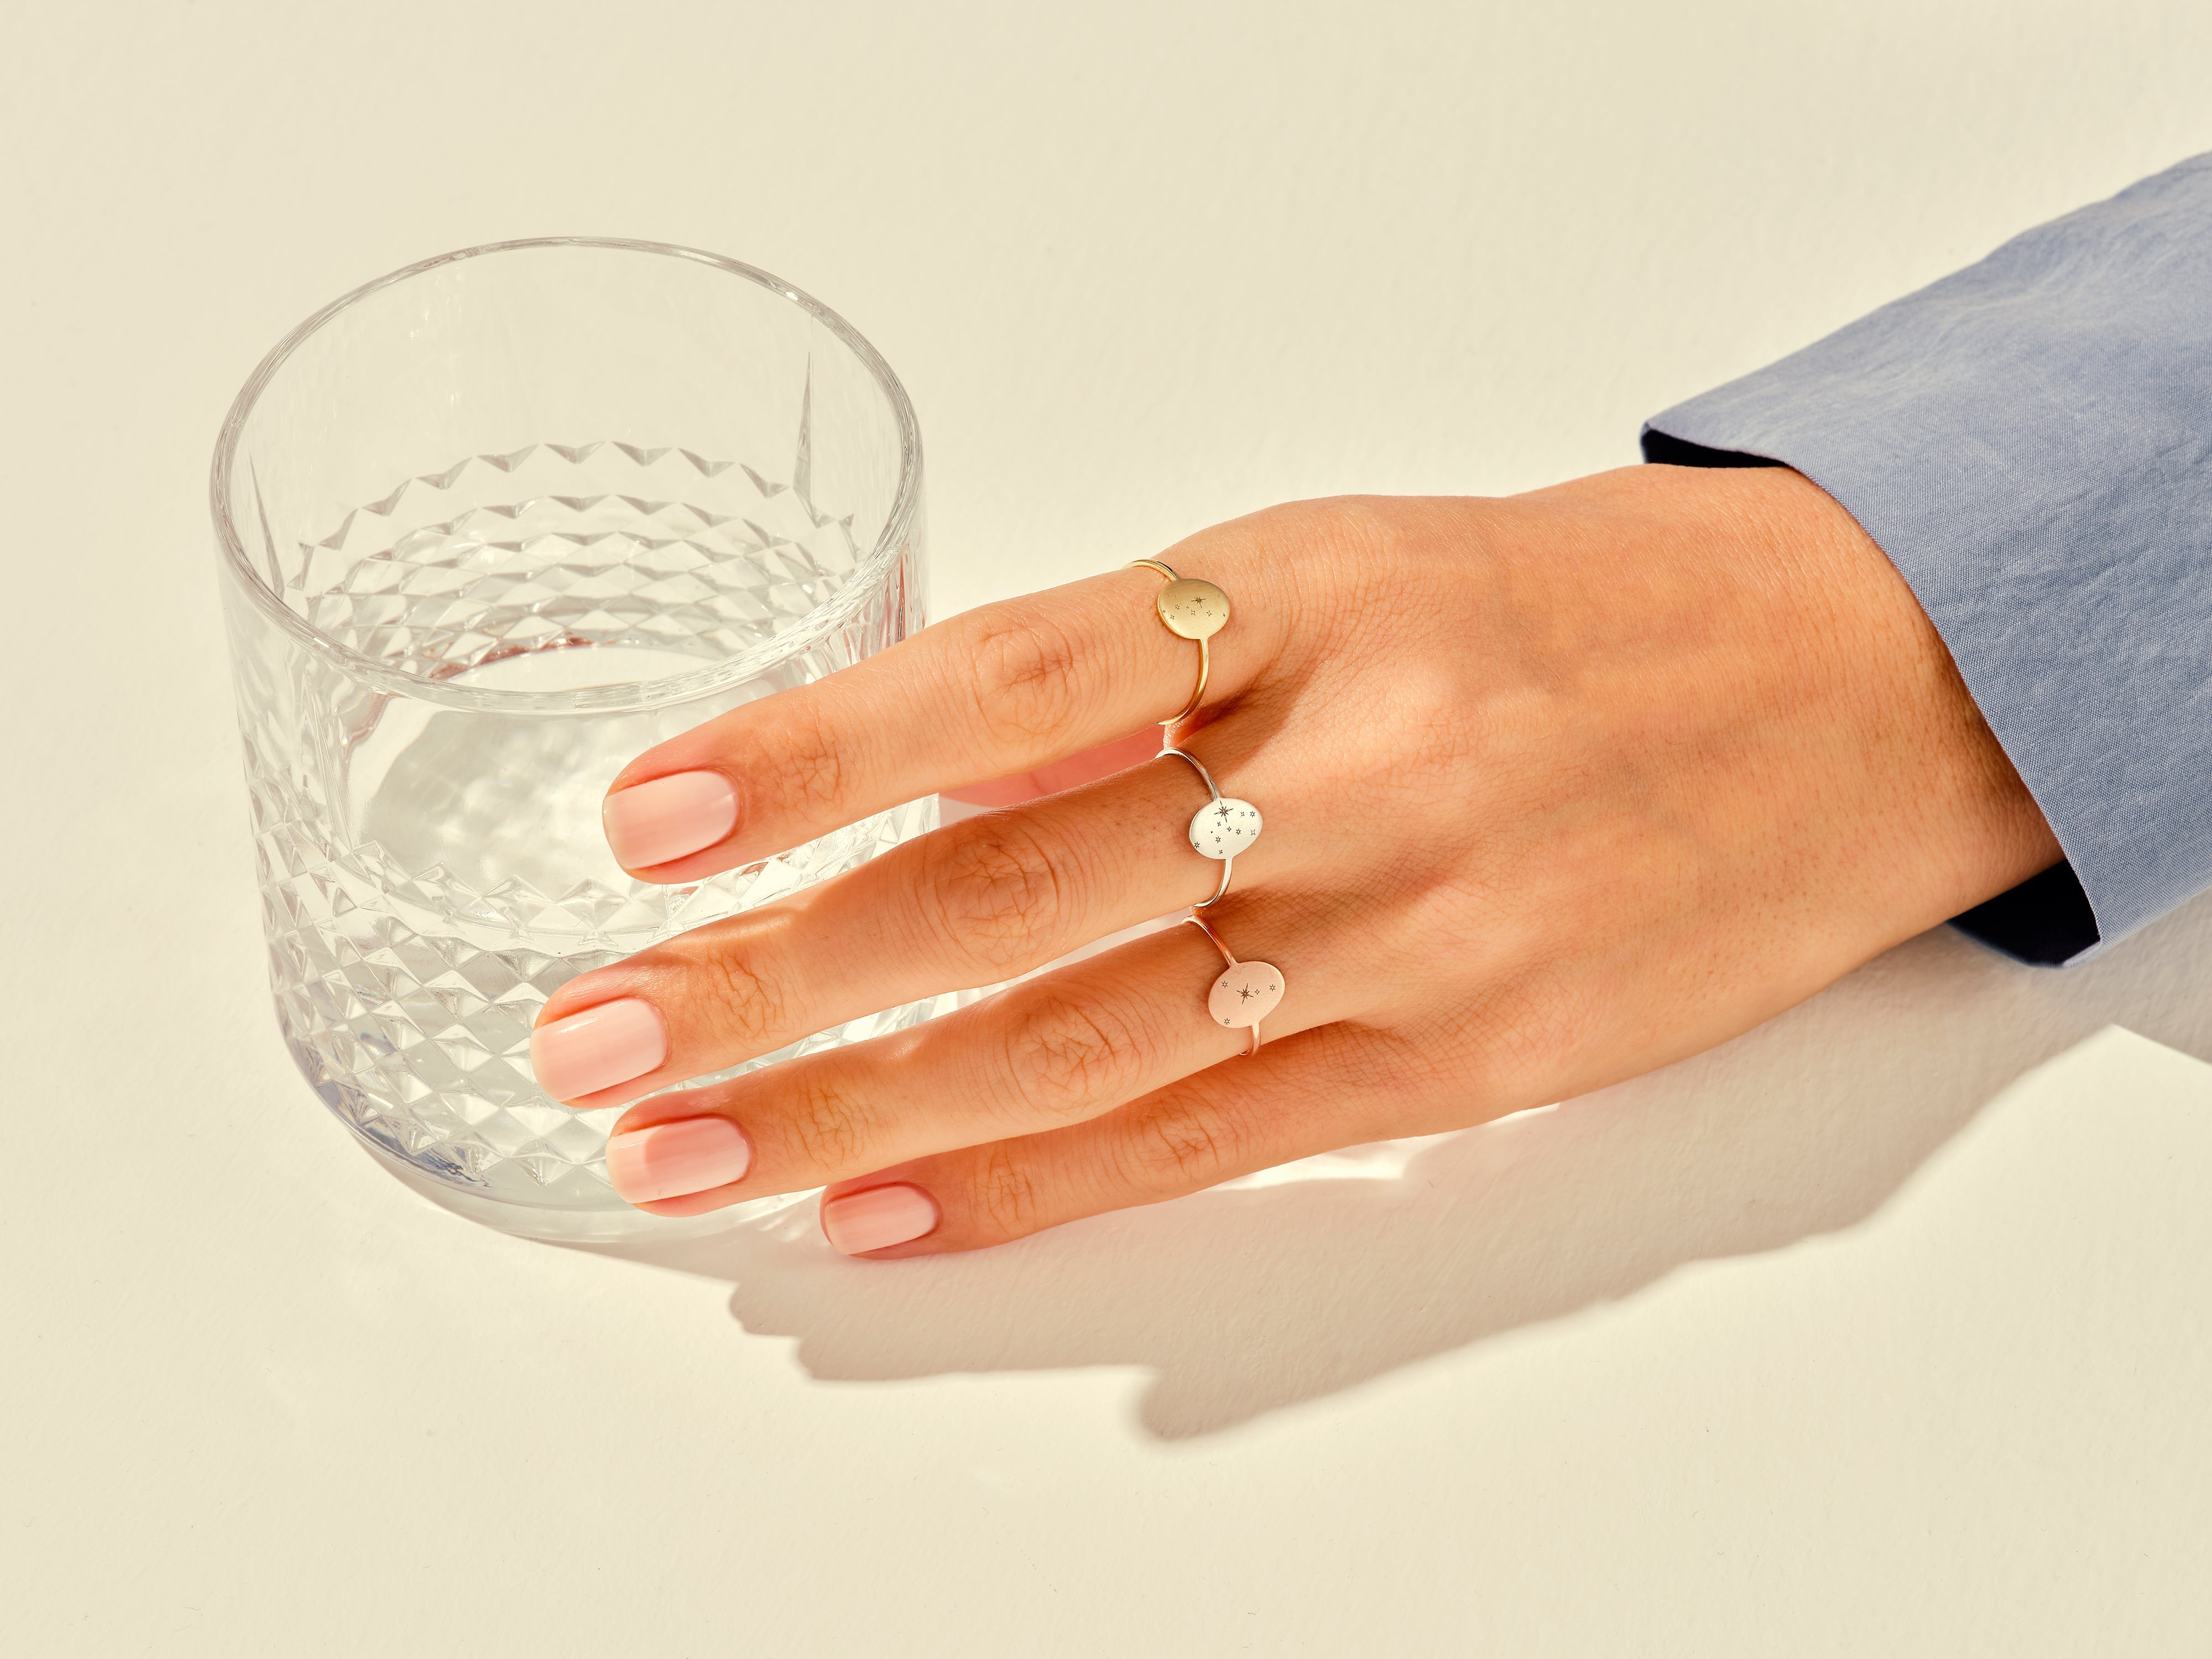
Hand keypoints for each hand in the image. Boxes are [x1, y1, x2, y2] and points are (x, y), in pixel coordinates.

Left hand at [528, 465, 2058, 1255]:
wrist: (1845, 689)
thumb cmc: (1572, 615)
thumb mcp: (1347, 567)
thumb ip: (1145, 668)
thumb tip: (923, 764)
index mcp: (1304, 594)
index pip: (1006, 676)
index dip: (816, 752)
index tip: (654, 815)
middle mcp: (1349, 763)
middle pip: (1008, 888)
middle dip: (776, 972)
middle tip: (602, 1031)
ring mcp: (1409, 929)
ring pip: (1078, 1038)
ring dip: (856, 1103)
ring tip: (690, 1147)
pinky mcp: (1462, 1067)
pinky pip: (1205, 1138)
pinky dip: (1026, 1183)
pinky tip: (882, 1209)